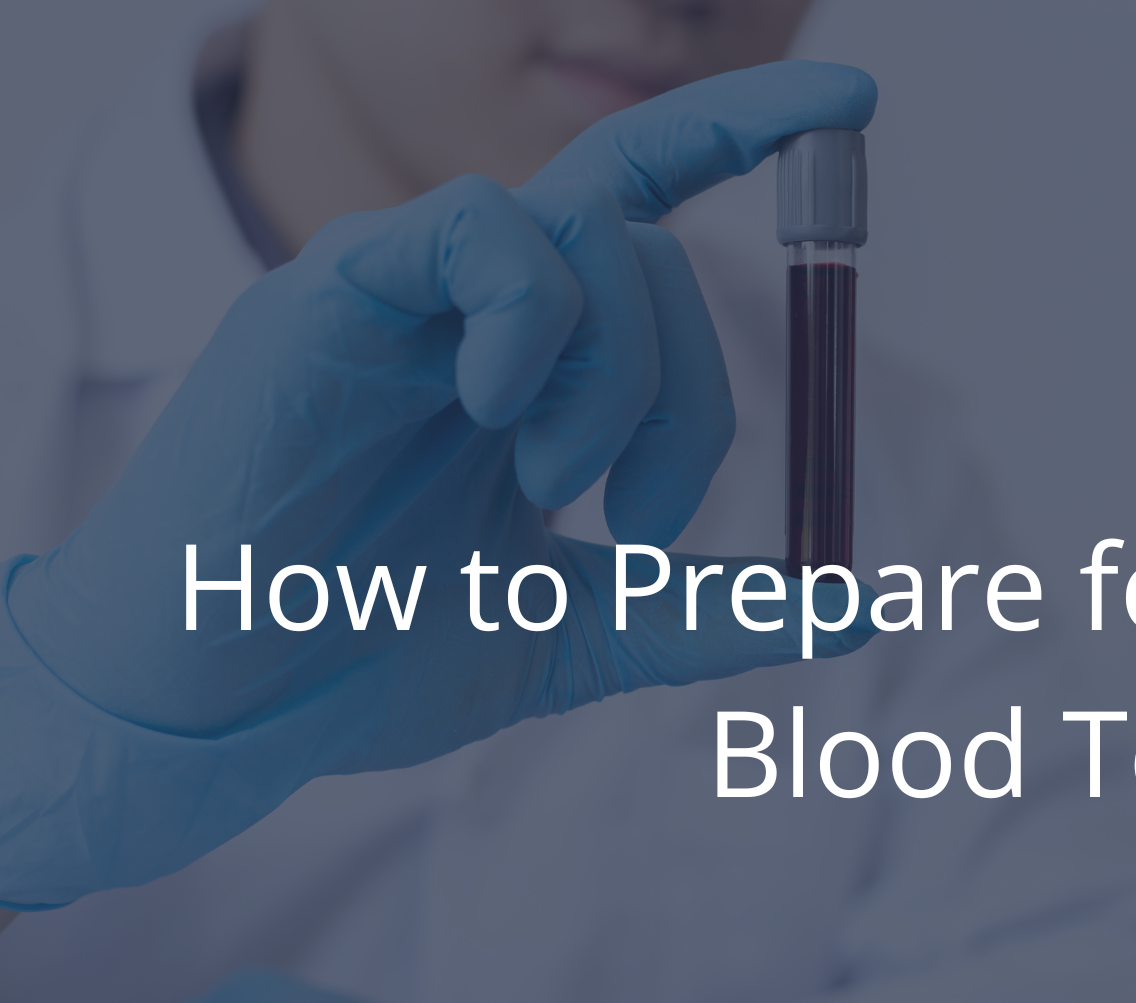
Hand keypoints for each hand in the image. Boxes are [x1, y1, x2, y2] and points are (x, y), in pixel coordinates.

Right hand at [0, 61, 877, 905]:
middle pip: (645, 245)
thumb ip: (709, 612)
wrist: (223, 708)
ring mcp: (402, 294)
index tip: (852, 107)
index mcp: (529, 361)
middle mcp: (472, 309)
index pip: (645, 208)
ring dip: (616, 373)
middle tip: (651, 519)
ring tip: (555, 489)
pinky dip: (528, 320)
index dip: (744, 137)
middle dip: (694, 388)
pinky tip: (498, 414)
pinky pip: (474, 234)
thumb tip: (858, 606)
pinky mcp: (331, 296)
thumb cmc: (369, 656)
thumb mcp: (579, 634)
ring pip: (578, 230)